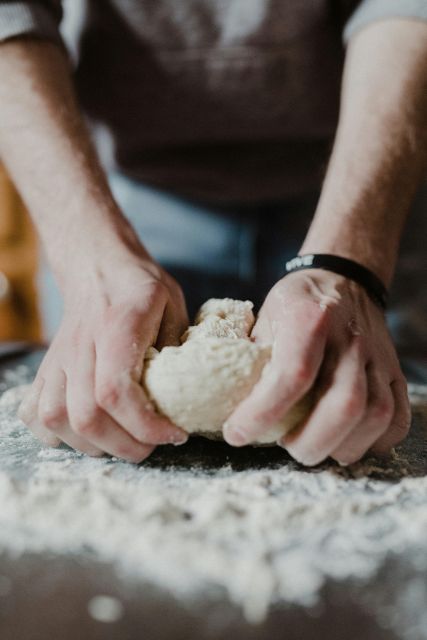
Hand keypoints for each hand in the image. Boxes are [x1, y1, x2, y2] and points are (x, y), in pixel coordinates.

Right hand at [18, 255, 188, 461]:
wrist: (97, 268)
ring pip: (56, 419)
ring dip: (94, 445)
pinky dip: (57, 434)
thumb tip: (187, 396)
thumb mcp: (173, 305)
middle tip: (153, 444)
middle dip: (126, 446)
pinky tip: (86, 431)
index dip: (145, 425)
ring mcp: (57, 358)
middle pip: (86, 416)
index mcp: (117, 326)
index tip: (174, 433)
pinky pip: (33, 413)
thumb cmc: (140, 289)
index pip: (115, 391)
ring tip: (124, 440)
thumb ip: (180, 347)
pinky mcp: (45, 368)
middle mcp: (80, 345)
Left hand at [224, 270, 410, 464]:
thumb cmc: (297, 304)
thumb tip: (224, 403)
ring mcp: (377, 356)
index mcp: (310, 318)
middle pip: (344, 403)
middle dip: (311, 441)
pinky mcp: (394, 372)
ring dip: (342, 446)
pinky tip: (348, 442)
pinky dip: (376, 441)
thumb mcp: (264, 318)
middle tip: (287, 448)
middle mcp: (349, 338)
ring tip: (315, 448)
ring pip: (375, 414)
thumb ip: (251, 357)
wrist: (344, 280)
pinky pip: (397, 416)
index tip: (237, 433)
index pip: (292, 374)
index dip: (262, 412)